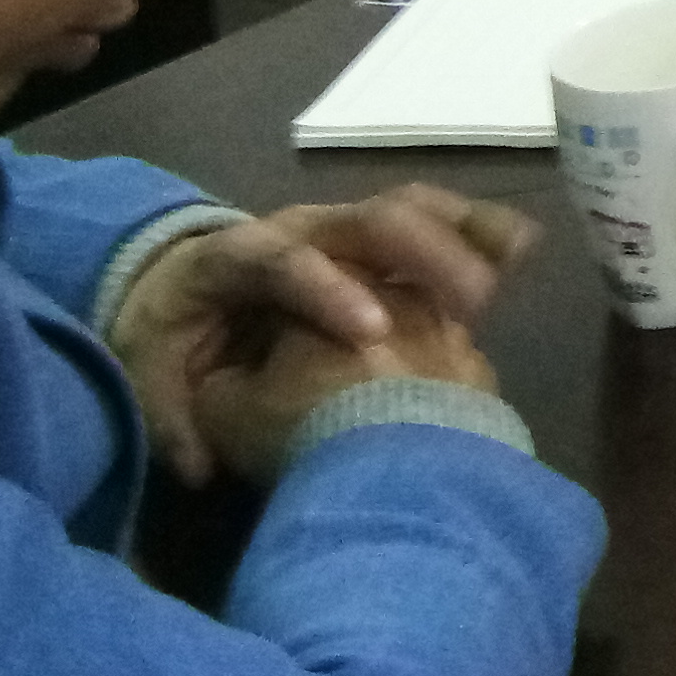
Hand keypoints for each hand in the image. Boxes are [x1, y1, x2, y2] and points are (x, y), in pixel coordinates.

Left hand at [113, 188, 532, 486]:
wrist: (176, 291)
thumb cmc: (170, 341)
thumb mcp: (153, 381)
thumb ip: (179, 422)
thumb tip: (205, 468)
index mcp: (239, 258)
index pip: (284, 261)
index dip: (327, 291)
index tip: (371, 331)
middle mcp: (300, 228)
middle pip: (368, 220)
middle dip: (424, 253)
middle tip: (473, 298)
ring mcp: (344, 228)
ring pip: (411, 208)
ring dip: (463, 234)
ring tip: (511, 267)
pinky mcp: (379, 240)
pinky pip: (438, 217)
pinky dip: (481, 228)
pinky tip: (523, 251)